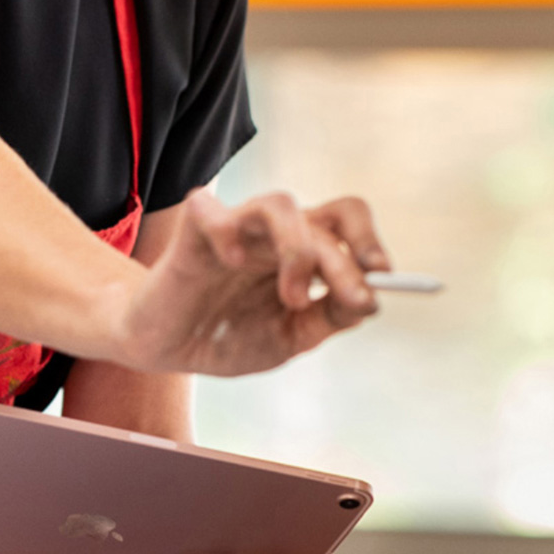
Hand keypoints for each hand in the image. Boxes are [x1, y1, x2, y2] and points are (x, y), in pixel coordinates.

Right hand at [119, 189, 387, 375]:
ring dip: (299, 250)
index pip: (349, 223)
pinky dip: (227, 231)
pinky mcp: (194, 230)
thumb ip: (328, 318)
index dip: (371, 242)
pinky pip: (212, 210)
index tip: (385, 276)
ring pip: (279, 203)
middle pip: (325, 216)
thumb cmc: (228, 336)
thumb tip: (371, 301)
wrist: (168, 350)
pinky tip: (231, 262)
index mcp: (304, 251)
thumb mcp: (289, 337)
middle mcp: (275, 232)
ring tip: (293, 296)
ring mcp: (236, 226)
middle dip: (345, 259)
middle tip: (349, 296)